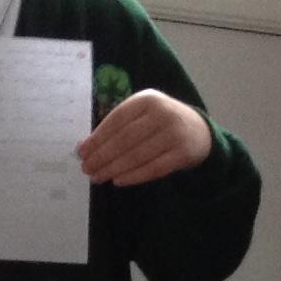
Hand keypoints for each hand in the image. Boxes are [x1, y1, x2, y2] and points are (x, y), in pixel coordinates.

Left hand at [77, 90, 212, 185]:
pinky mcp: (183, 154)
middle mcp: (162, 113)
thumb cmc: (160, 123)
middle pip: (125, 139)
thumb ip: (115, 127)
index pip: (116, 120)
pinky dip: (134, 176)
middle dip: (102, 156)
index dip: (97, 138)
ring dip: (114, 168)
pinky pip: (154, 168)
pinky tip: (118, 180)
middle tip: (87, 169)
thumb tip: (84, 146)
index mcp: (147, 99)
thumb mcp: (141, 115)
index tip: (81, 152)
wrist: (199, 131)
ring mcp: (174, 134)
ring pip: (137, 155)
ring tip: (98, 177)